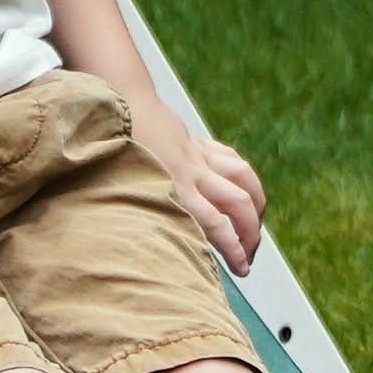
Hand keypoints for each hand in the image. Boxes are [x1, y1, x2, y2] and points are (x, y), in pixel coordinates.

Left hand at [128, 96, 266, 275]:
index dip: (235, 250)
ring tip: (255, 225)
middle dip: (252, 233)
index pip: (217, 226)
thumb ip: (153, 215)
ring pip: (244, 179)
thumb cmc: (115, 151)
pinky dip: (243, 177)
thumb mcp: (129, 191)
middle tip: (250, 255)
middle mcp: (192, 173)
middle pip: (238, 205)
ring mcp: (198, 156)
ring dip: (256, 204)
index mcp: (175, 189)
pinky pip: (231, 160)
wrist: (120, 104)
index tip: (243, 268)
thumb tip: (172, 247)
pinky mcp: (198, 144)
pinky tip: (243, 190)